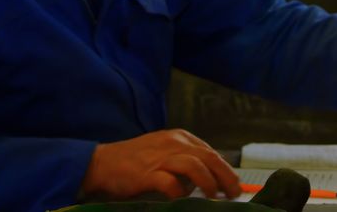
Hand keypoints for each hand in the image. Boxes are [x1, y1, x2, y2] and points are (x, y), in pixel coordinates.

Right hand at [80, 129, 240, 200]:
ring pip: (194, 166)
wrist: (101, 162)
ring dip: (209, 182)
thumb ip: (184, 161)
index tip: (234, 185)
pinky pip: (170, 183)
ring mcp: (159, 157)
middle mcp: (172, 143)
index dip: (225, 169)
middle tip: (235, 193)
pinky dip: (180, 193)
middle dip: (226, 176)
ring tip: (214, 196)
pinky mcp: (147, 173)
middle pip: (209, 157)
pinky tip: (182, 199)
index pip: (210, 152)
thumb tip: (207, 180)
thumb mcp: (163, 152)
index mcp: (178, 137)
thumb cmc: (134, 161)